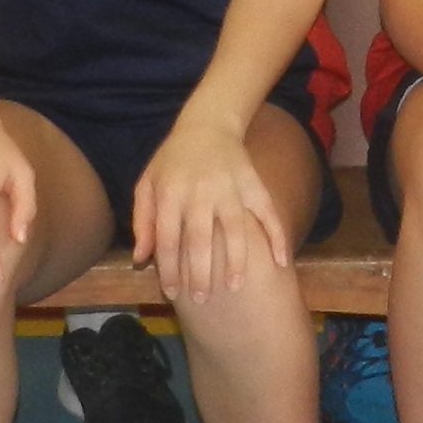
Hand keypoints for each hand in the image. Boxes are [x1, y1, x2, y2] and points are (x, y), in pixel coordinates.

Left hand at [134, 115, 291, 303]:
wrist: (207, 123)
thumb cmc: (172, 160)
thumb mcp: (148, 182)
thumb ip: (142, 220)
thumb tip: (140, 259)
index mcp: (171, 192)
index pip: (169, 238)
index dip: (169, 268)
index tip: (173, 294)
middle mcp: (200, 191)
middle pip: (200, 238)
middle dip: (200, 271)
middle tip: (202, 299)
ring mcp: (230, 187)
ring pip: (235, 228)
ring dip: (236, 260)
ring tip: (235, 287)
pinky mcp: (253, 184)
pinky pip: (268, 212)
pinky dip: (277, 236)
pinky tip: (281, 261)